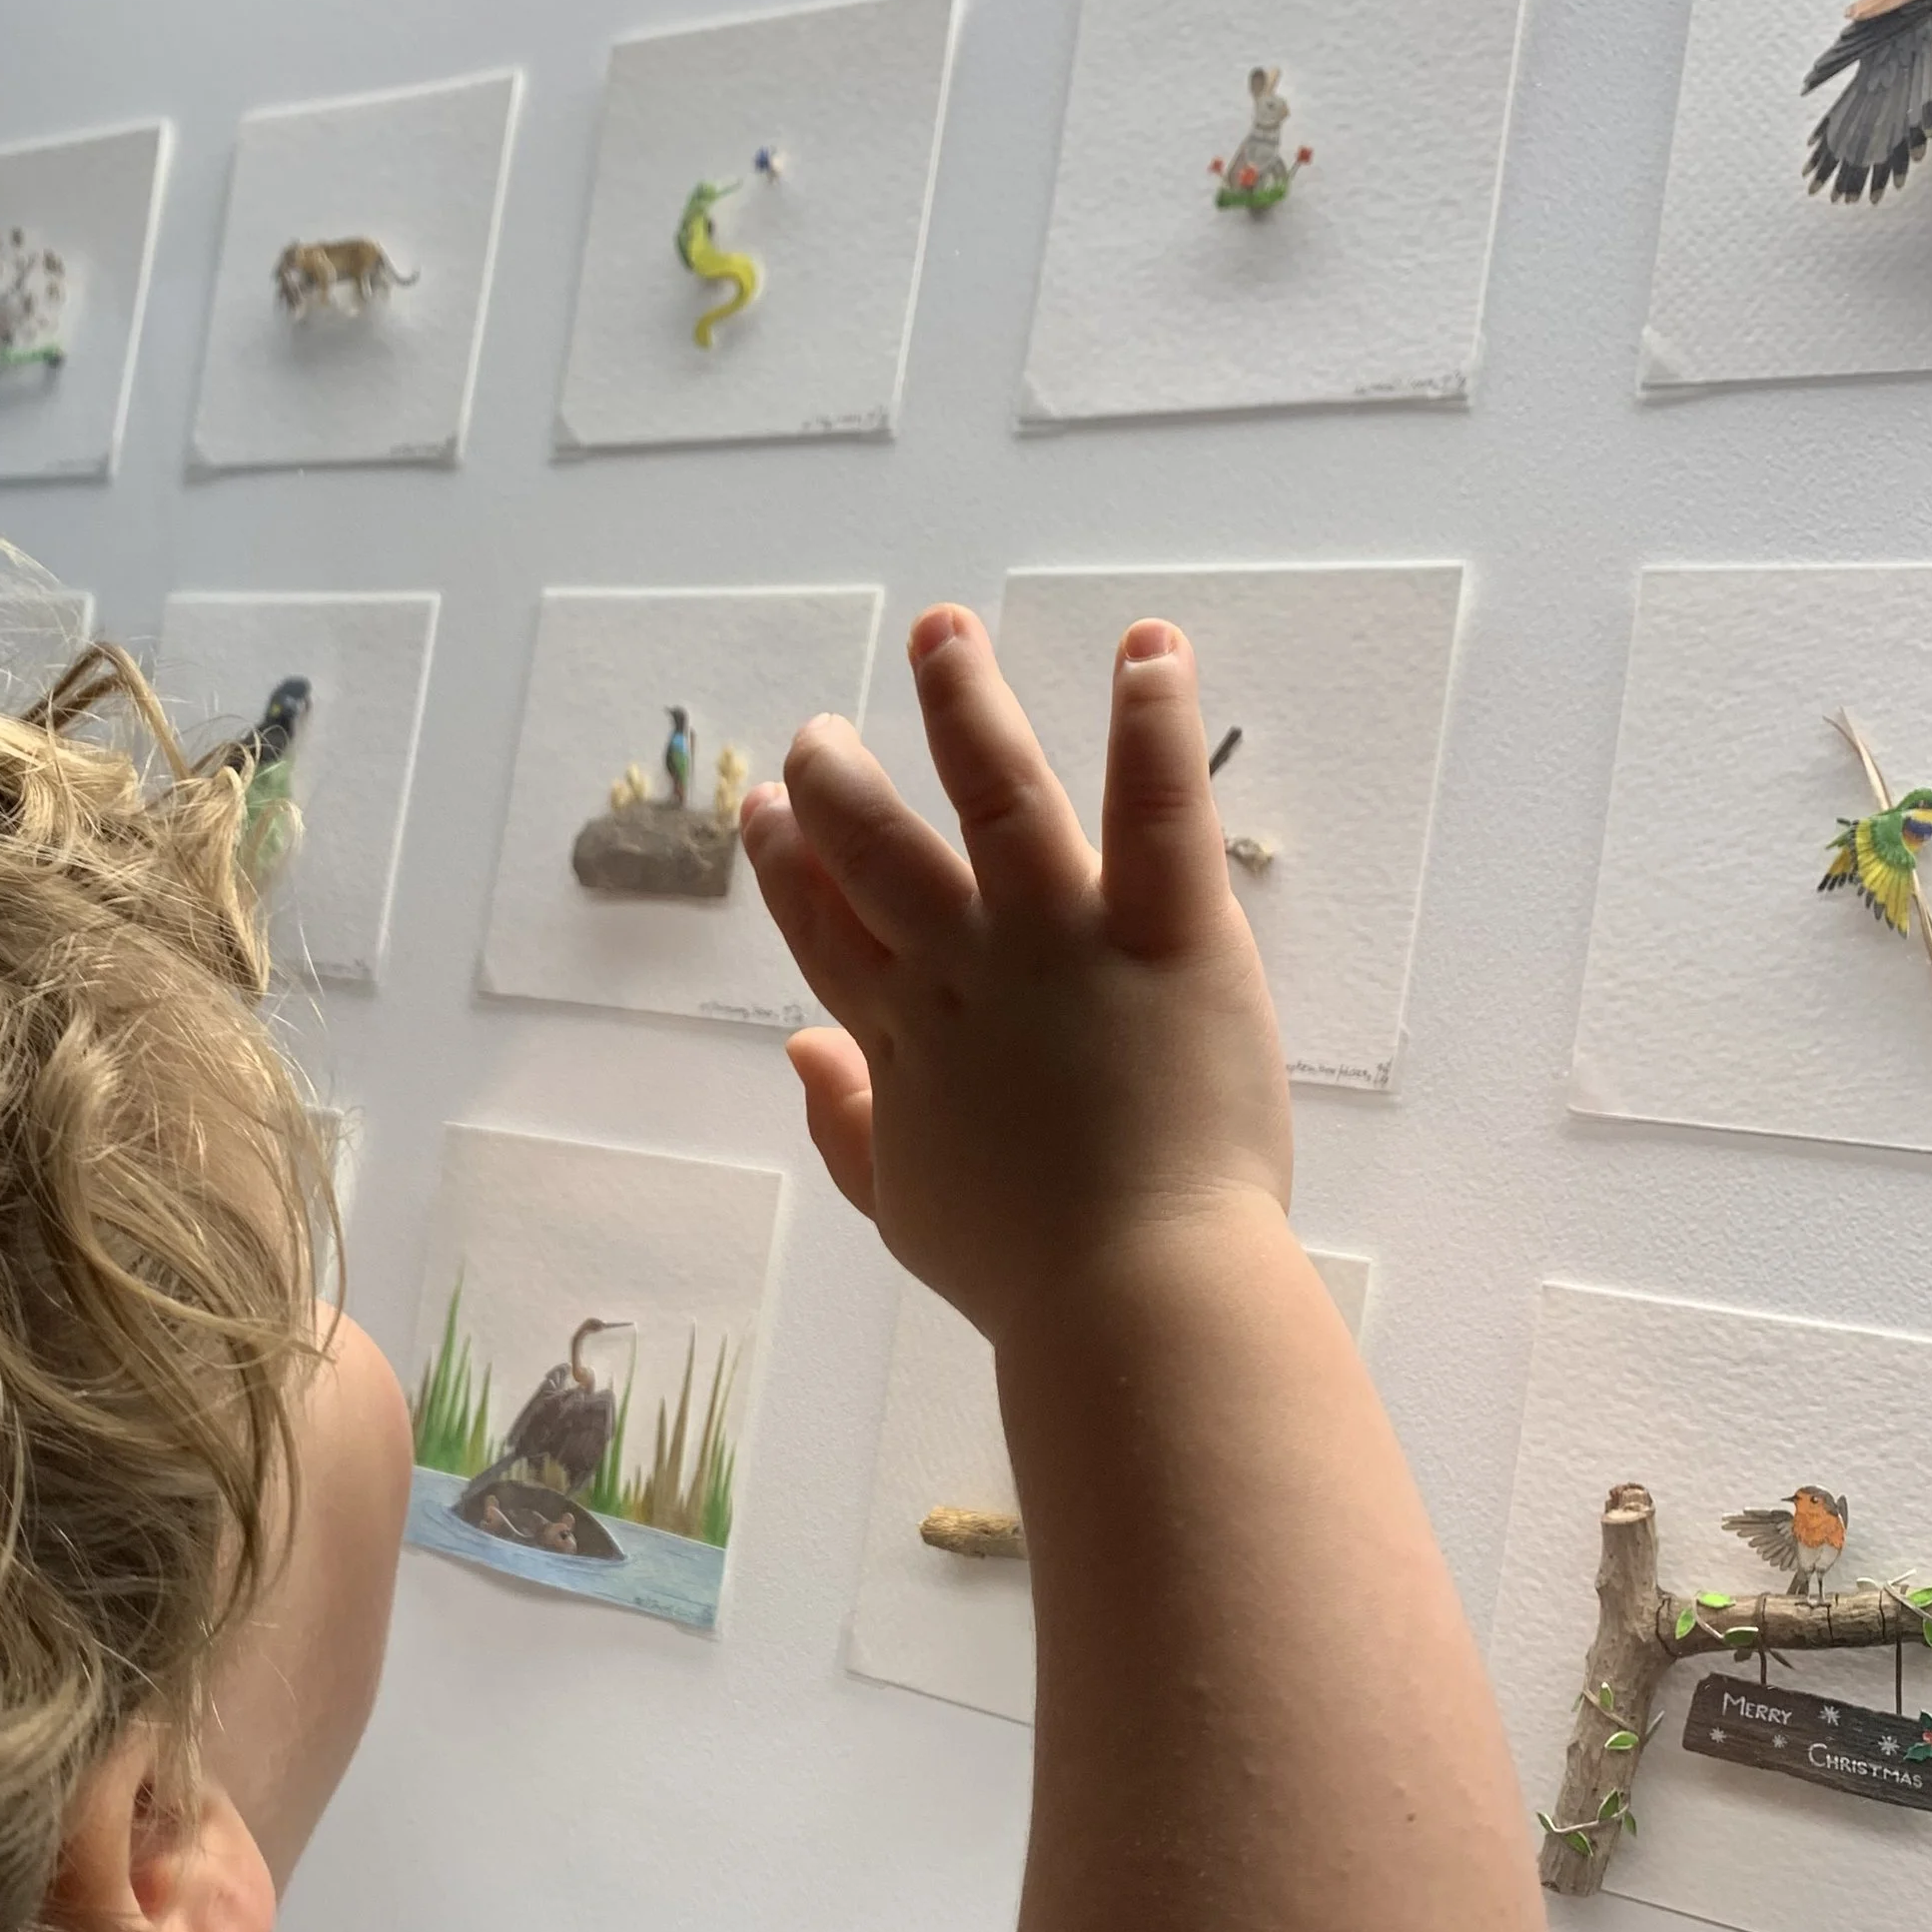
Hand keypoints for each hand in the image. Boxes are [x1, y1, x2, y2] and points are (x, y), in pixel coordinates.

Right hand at [738, 606, 1289, 1344]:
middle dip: (839, 782)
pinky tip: (1148, 648)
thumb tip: (802, 1051)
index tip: (763, 814)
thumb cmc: (1031, 1276)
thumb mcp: (908, 1211)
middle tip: (816, 734)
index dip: (786, 869)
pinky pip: (1159, 813)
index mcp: (906, 1039)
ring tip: (944, 632)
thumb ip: (849, 1127)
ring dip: (963, 705)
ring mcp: (1060, 943)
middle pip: (880, 849)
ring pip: (998, 796)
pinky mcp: (1168, 936)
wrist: (1132, 1298)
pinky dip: (1153, 726)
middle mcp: (965, 970)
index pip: (825, 931)